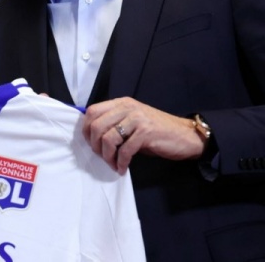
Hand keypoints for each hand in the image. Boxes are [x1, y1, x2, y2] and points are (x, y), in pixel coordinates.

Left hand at [83, 97, 204, 174]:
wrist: (186, 135)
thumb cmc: (157, 131)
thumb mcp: (132, 122)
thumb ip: (115, 123)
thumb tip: (93, 137)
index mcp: (121, 103)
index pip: (92, 111)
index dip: (85, 129)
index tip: (90, 143)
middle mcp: (127, 107)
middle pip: (96, 125)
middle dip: (94, 145)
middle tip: (101, 157)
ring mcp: (137, 119)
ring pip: (108, 138)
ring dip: (107, 156)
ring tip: (112, 164)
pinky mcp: (146, 132)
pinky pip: (125, 150)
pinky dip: (120, 162)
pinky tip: (122, 168)